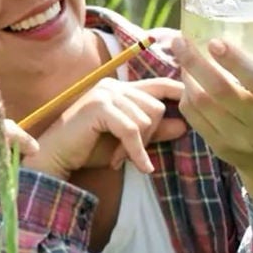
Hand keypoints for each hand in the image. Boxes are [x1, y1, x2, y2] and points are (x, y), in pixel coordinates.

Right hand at [23, 78, 187, 179]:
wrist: (55, 157)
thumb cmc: (87, 149)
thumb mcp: (127, 141)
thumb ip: (153, 131)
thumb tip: (184, 126)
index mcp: (120, 88)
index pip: (159, 85)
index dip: (179, 92)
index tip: (196, 103)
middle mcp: (113, 85)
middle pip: (156, 106)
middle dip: (152, 134)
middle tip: (134, 154)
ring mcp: (105, 94)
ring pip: (146, 119)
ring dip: (139, 145)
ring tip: (119, 157)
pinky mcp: (100, 107)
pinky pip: (132, 130)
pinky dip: (138, 151)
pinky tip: (142, 167)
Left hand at [172, 5, 252, 203]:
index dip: (236, 62)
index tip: (215, 41)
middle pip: (221, 92)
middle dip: (196, 64)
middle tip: (180, 40)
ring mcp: (238, 138)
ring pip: (202, 105)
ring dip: (188, 78)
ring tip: (182, 55)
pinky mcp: (219, 147)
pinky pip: (194, 119)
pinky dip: (186, 96)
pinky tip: (186, 80)